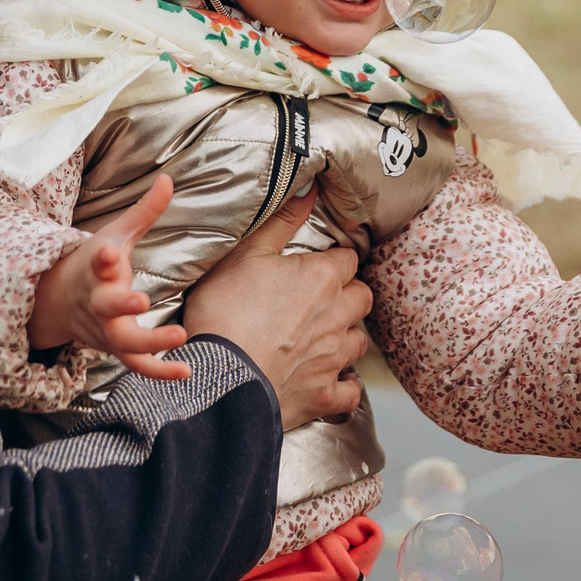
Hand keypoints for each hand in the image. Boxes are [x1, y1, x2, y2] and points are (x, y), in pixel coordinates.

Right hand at [29, 175, 190, 379]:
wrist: (61, 302)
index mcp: (97, 270)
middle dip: (121, 303)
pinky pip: (136, 364)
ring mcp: (105, 329)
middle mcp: (98, 302)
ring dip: (148, 341)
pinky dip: (158, 371)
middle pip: (106, 306)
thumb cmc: (95, 265)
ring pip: (122, 341)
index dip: (102, 259)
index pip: (97, 264)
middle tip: (141, 300)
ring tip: (179, 336)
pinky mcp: (116, 348)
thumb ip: (144, 212)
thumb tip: (169, 179)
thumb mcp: (116, 235)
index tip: (108, 252)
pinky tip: (185, 372)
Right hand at [184, 190, 371, 431]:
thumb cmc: (225, 312)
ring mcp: (333, 359)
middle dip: (348, 294)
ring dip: (346, 336)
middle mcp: (337, 316)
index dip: (333, 260)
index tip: (320, 264)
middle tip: (324, 297)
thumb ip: (282, 219)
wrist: (219, 378)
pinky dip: (344, 385)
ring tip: (325, 336)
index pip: (347, 259)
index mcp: (321, 277)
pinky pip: (350, 391)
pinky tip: (330, 379)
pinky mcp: (323, 395)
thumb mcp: (246, 253)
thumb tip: (311, 186)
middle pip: (362, 297)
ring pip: (359, 341)